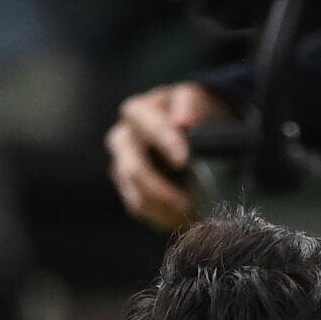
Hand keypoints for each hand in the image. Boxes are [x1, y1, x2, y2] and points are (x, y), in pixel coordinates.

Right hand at [107, 82, 231, 231]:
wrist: (193, 131)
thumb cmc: (193, 113)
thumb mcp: (198, 100)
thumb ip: (191, 106)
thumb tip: (184, 122)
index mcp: (138, 112)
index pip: (146, 125)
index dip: (164, 142)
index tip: (183, 160)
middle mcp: (123, 139)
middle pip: (132, 169)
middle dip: (160, 190)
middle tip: (186, 203)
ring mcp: (122, 167)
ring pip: (134, 195)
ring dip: (162, 210)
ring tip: (189, 214)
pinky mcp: (130, 190)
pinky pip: (140, 210)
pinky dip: (162, 218)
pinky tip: (182, 219)